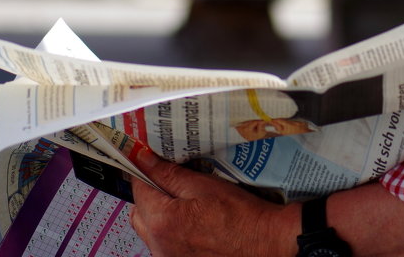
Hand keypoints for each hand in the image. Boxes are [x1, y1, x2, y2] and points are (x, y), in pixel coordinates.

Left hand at [128, 149, 299, 256]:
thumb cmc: (239, 214)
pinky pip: (164, 243)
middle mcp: (157, 244)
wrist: (264, 242)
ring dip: (160, 214)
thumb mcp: (203, 185)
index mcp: (161, 221)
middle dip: (150, 195)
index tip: (153, 161)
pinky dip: (171, 230)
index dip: (146, 172)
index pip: (139, 189)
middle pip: (140, 213)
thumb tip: (144, 159)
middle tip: (173, 182)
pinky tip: (194, 222)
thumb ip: (169, 174)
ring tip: (187, 203)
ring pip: (151, 230)